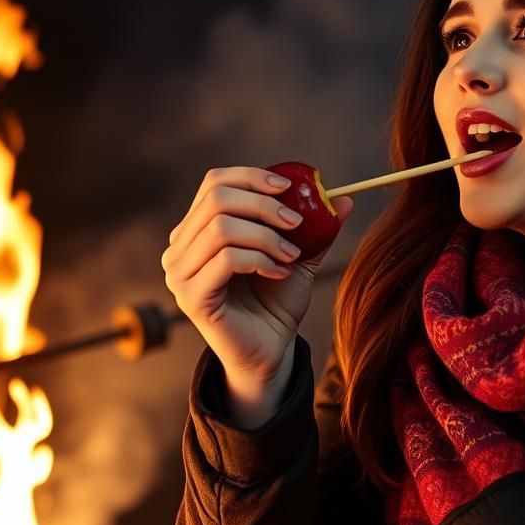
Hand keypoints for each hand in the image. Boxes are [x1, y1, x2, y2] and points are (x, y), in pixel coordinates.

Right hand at [161, 166, 352, 384]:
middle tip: (297, 223)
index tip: (290, 187)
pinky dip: (260, 259)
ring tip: (292, 255)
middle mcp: (179, 247)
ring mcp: (179, 273)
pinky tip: (280, 271)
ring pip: (221, 227)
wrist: (272, 347)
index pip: (215, 182)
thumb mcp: (298, 254)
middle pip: (216, 199)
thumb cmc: (278, 300)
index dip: (252, 177)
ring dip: (266, 236)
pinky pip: (226, 259)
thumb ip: (316, 226)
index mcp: (197, 229)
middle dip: (264, 205)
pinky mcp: (190, 297)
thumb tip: (345, 199)